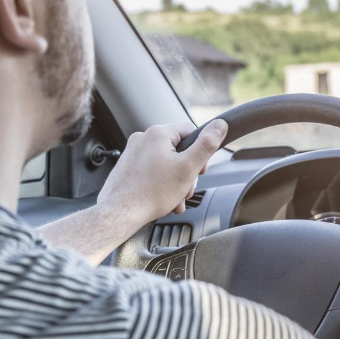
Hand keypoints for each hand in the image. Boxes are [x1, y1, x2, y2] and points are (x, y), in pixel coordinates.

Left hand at [96, 119, 227, 227]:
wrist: (120, 213)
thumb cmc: (150, 193)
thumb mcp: (188, 168)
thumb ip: (206, 145)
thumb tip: (219, 125)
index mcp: (158, 134)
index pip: (190, 131)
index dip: (200, 151)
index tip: (200, 170)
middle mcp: (143, 139)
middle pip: (178, 149)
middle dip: (187, 172)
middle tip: (186, 188)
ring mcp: (133, 152)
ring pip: (166, 162)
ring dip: (176, 181)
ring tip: (175, 198)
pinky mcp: (128, 166)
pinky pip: (152, 171)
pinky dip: (161, 184)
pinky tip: (164, 199)